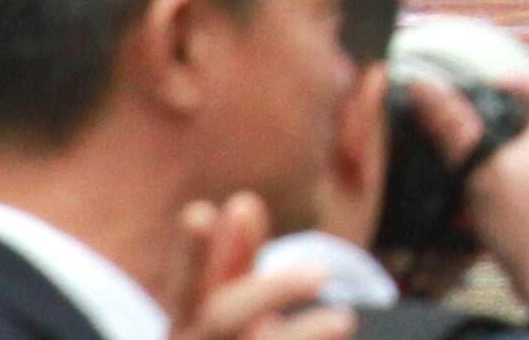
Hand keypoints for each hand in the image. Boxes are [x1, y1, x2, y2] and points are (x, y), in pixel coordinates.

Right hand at [169, 199, 347, 339]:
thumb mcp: (232, 312)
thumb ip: (234, 264)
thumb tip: (243, 202)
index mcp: (188, 330)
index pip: (185, 289)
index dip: (190, 256)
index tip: (199, 211)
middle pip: (218, 321)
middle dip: (266, 294)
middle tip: (321, 271)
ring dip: (297, 338)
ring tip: (343, 319)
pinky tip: (334, 336)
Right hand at [437, 66, 528, 307]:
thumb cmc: (524, 218)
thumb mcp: (481, 170)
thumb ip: (454, 127)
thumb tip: (423, 84)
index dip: (519, 79)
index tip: (486, 90)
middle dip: (513, 119)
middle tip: (478, 130)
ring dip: (518, 153)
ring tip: (482, 168)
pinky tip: (501, 201)